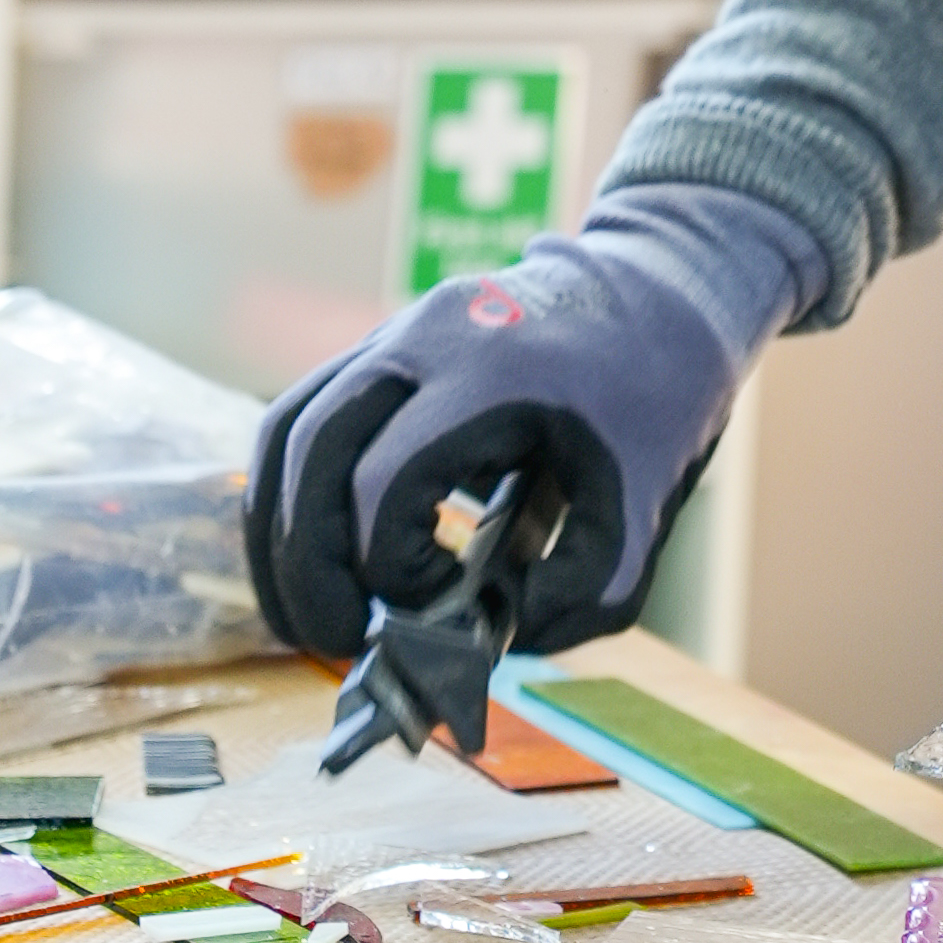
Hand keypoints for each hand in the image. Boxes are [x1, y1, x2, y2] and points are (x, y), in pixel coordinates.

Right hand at [245, 187, 819, 658]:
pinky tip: (319, 557)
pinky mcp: (382, 347)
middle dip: (305, 562)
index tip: (429, 611)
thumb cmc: (659, 401)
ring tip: (308, 614)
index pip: (387, 482)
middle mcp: (425, 336)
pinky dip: (295, 492)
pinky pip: (305, 416)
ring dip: (279, 529)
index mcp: (493, 372)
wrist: (663, 291)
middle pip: (311, 448)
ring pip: (288, 428)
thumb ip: (569, 595)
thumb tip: (476, 651)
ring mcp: (395, 331)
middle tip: (333, 642)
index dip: (389, 567)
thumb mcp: (642, 515)